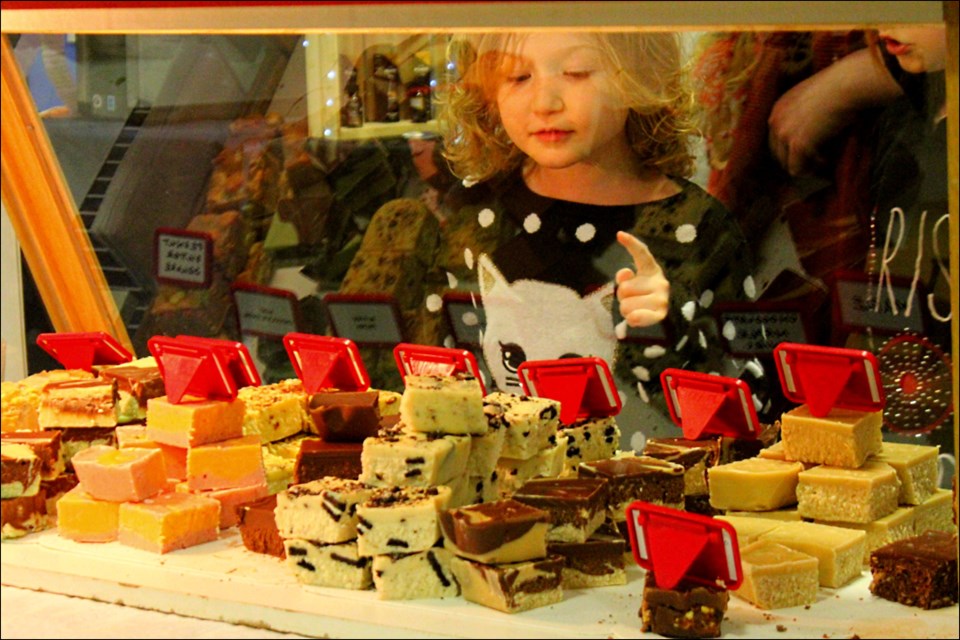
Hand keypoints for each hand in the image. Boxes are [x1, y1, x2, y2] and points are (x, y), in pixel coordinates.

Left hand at [615, 231, 668, 327]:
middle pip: (624, 288)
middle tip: (632, 300)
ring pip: (625, 305)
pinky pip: (635, 317)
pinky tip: (636, 318)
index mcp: (651, 270)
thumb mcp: (632, 285)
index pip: (641, 254)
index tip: (619, 234)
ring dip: (626, 310)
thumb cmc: (642, 298)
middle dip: (622, 297)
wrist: (661, 319)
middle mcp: (660, 281)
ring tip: (636, 310)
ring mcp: (661, 298)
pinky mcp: (661, 314)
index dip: (631, 244)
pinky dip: (632, 319)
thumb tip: (625, 274)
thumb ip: (625, 278)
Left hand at [767, 47, 901, 176]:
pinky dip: (811, 169)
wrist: (848, 83)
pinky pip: (797, 169)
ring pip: (786, 163)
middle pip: (777, 153)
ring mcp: (783, 133)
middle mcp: (775, 120)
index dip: (791, 147)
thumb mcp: (813, 95)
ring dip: (805, 164)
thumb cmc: (840, 85)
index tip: (809, 151)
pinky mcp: (796, 144)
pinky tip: (826, 160)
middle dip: (796, 158)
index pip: (776, 137)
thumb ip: (805, 110)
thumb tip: (814, 129)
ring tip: (824, 161)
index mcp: (778, 107)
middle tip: (816, 160)